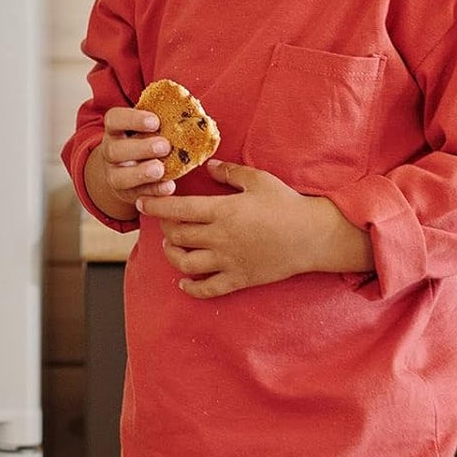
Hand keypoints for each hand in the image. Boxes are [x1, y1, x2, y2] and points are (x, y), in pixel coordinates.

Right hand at [91, 107, 177, 206]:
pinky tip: (168, 187)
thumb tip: (195, 115)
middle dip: (140, 148)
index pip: (114, 119)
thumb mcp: (149, 127)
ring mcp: (114, 174)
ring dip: (141, 173)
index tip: (155, 122)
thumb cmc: (147, 139)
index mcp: (116, 129)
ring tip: (161, 169)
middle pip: (114, 150)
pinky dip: (153, 191)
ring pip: (119, 177)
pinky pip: (136, 195)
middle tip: (164, 146)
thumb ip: (164, 120)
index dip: (132, 119)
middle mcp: (110, 152)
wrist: (131, 168)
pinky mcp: (125, 194)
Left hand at [137, 158, 373, 297]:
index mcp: (223, 211)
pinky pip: (207, 289)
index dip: (156, 207)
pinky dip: (191, 288)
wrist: (313, 236)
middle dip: (165, 229)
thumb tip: (207, 167)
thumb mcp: (259, 180)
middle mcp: (220, 238)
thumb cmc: (287, 204)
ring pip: (186, 264)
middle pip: (177, 237)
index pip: (178, 209)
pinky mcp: (238, 279)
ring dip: (172, 256)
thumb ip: (229, 173)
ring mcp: (228, 261)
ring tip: (171, 248)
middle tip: (165, 223)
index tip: (143, 203)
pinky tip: (184, 282)